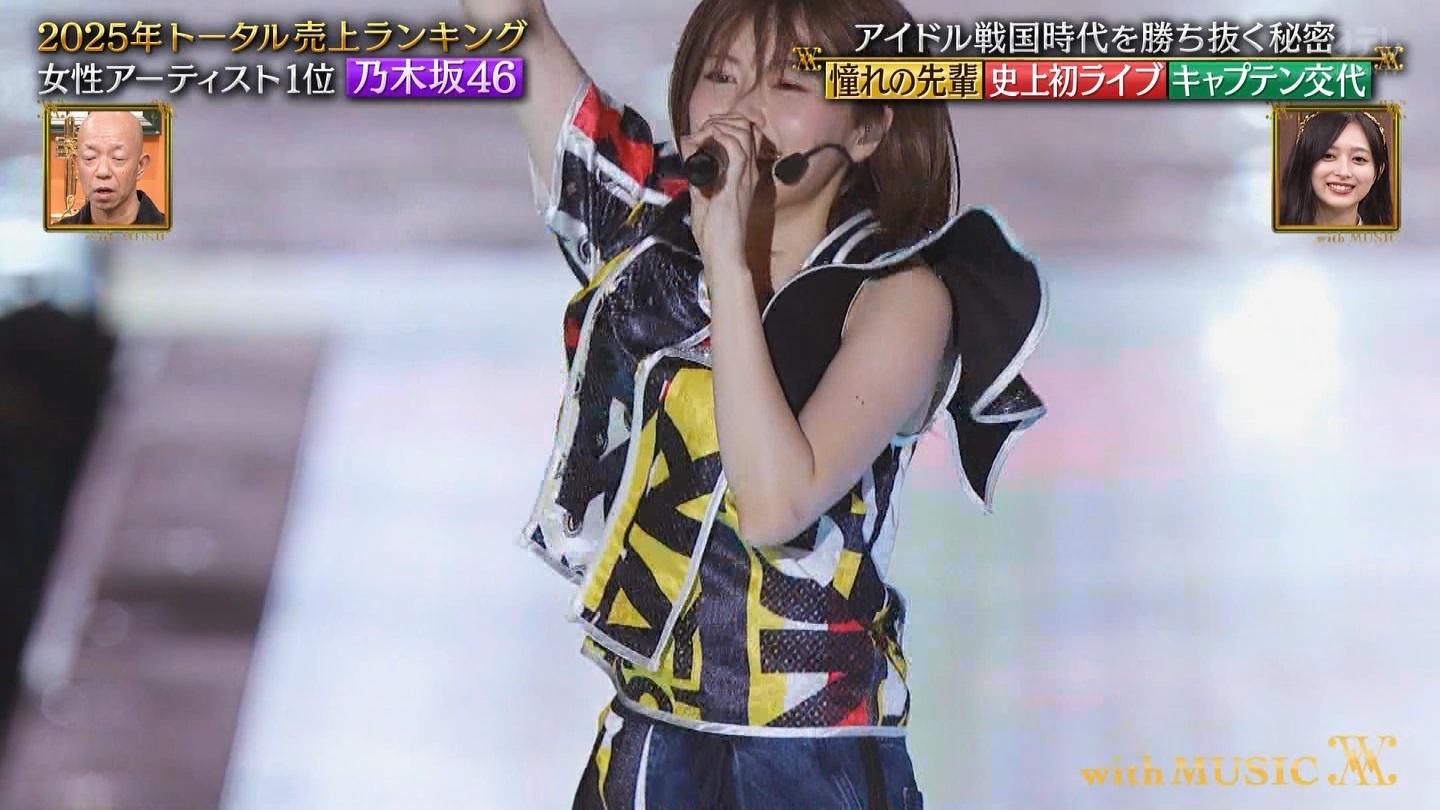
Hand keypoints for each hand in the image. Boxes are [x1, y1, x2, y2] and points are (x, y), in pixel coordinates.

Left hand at [679, 114, 760, 273]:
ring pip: (741, 130)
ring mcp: (746, 174)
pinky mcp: (739, 180)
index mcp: (743, 174)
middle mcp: (748, 170)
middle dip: (720, 119)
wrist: (723, 252)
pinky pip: (736, 146)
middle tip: (702, 131)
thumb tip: (688, 153)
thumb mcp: (703, 197)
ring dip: (717, 126)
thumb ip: (698, 175)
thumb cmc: (716, 233)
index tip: (704, 131)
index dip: (724, 123)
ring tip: (701, 136)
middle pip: (744, 125)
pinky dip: (717, 137)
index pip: (744, 133)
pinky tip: (703, 143)